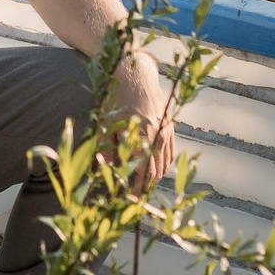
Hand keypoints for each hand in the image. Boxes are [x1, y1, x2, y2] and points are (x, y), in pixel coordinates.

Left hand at [112, 51, 175, 189]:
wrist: (135, 73)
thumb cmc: (116, 97)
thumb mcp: (106, 122)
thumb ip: (106, 147)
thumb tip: (104, 169)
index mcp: (141, 137)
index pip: (143, 173)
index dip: (137, 190)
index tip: (130, 201)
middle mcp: (157, 136)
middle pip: (157, 172)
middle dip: (146, 186)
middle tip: (134, 196)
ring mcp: (166, 131)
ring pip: (165, 164)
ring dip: (155, 176)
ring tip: (141, 185)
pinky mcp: (170, 126)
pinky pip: (169, 153)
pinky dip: (162, 164)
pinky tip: (152, 168)